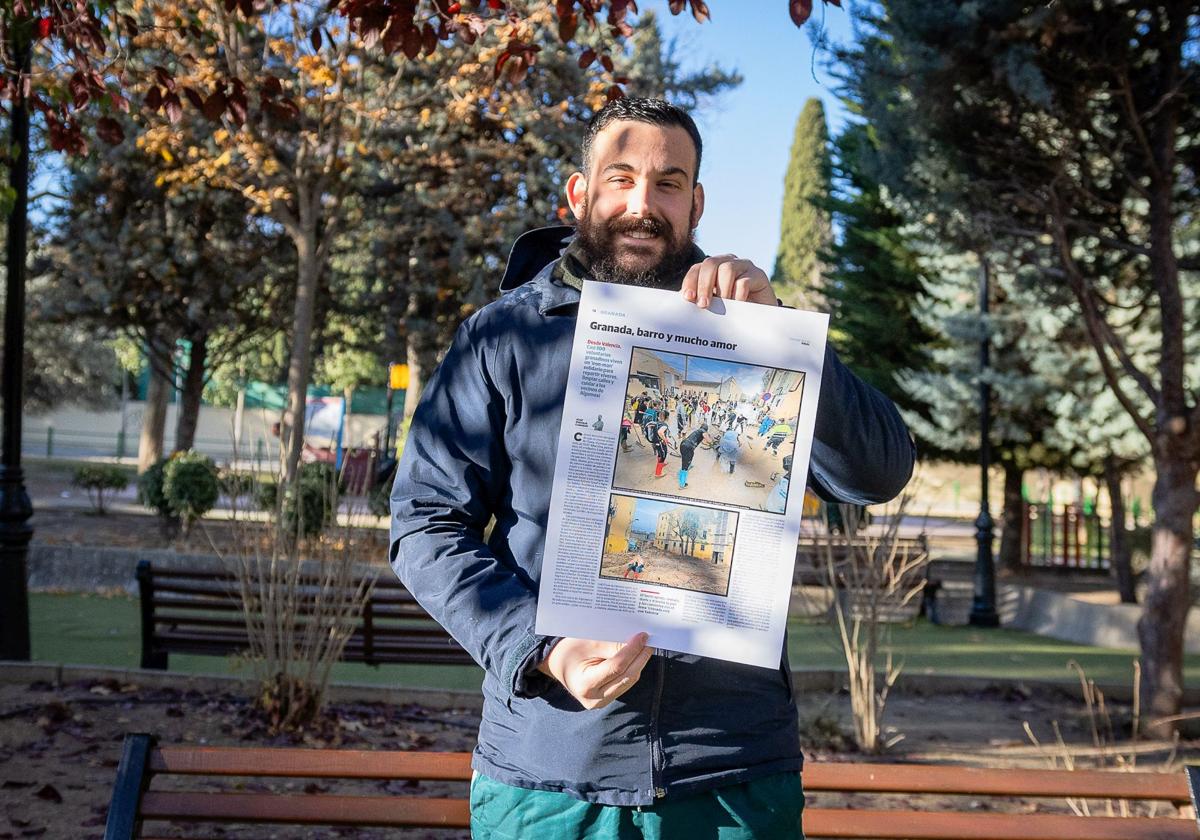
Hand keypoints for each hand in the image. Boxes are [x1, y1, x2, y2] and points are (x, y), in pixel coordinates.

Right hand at [537, 632, 653, 709]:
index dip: (632, 651)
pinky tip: (637, 655)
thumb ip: (611, 645)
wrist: (558, 664)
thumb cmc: (570, 651)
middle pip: (627, 676)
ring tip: (645, 646)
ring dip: (639, 663)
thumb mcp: (587, 643)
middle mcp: (595, 699)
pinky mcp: (608, 698)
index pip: (616, 667)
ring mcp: (602, 702)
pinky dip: (633, 668)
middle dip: (640, 657)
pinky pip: (625, 682)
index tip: (642, 636)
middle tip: (650, 640)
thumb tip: (637, 642)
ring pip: (629, 680)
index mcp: (585, 685)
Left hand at [681, 255, 776, 308]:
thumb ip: (701, 299)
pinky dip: (738, 295)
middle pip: (711, 263)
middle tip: (703, 304)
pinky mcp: (759, 275)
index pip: (697, 268)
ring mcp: (744, 266)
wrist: (760, 318)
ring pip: (727, 269)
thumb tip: (685, 299)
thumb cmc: (733, 310)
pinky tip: (738, 306)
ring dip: (722, 290)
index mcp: (713, 267)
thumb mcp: (714, 304)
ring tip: (723, 306)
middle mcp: (728, 262)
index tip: (688, 298)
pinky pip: (744, 281)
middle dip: (704, 284)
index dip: (691, 281)